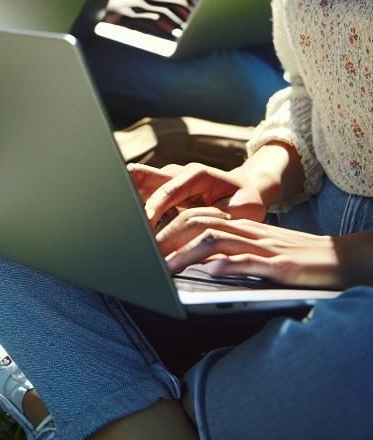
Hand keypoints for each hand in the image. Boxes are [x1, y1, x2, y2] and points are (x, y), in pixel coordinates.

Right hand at [104, 0, 194, 37]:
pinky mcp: (130, 14)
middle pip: (176, 3)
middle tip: (198, 27)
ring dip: (178, 22)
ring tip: (187, 33)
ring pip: (165, 11)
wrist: (96, 8)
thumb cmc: (121, 10)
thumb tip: (172, 19)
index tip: (201, 19)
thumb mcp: (140, 6)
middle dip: (189, 15)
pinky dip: (163, 26)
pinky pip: (150, 19)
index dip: (194, 7)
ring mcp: (139, 5)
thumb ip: (155, 8)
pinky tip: (171, 35)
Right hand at [129, 162, 267, 232]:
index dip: (155, 207)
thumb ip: (222, 225)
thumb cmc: (245, 200)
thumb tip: (205, 246)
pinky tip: (134, 221)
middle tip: (124, 213)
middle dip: (133, 195)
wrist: (247, 188)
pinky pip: (148, 193)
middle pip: (147, 178)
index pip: (169, 189)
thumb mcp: (242, 213)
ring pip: (143, 184)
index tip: (145, 222)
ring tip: (124, 219)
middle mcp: (179, 173)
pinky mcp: (166, 189)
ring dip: (134, 201)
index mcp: (197, 174)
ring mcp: (170, 179)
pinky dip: (139, 205)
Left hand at [159, 212, 350, 288]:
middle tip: (145, 254)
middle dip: (168, 237)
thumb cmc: (295, 255)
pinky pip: (251, 261)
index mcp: (239, 224)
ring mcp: (263, 246)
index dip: (167, 224)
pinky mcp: (281, 266)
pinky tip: (211, 270)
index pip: (195, 215)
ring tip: (166, 268)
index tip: (144, 238)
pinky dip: (229, 265)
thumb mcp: (257, 246)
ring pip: (217, 240)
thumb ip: (230, 248)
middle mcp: (246, 231)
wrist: (341, 258)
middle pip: (198, 222)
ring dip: (188, 254)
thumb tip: (198, 260)